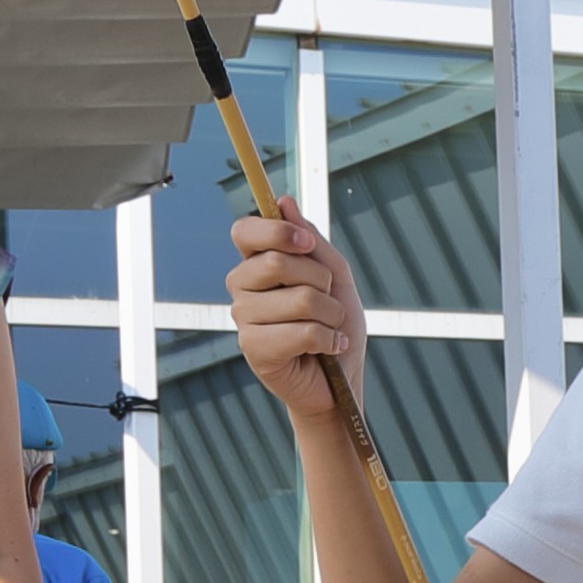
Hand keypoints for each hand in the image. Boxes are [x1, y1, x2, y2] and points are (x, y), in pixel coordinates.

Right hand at [226, 209, 370, 406]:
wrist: (340, 381)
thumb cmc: (335, 325)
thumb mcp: (334, 275)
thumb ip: (310, 240)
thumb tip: (283, 202)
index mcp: (257, 263)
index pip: (244, 231)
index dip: (275, 231)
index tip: (306, 244)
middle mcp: (242, 287)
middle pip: (277, 262)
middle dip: (321, 281)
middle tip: (329, 300)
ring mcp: (244, 319)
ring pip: (299, 299)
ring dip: (330, 315)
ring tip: (329, 329)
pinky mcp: (254, 349)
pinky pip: (302, 332)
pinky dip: (328, 340)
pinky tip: (328, 349)